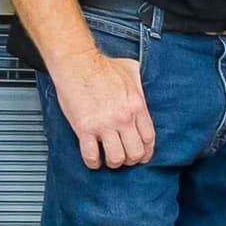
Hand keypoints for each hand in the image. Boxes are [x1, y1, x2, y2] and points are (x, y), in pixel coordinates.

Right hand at [54, 48, 154, 168]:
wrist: (77, 62)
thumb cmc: (101, 65)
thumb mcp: (131, 71)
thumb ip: (140, 86)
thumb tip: (143, 90)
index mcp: (137, 105)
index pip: (149, 138)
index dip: (146, 152)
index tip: (142, 156)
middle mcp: (123, 118)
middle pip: (135, 152)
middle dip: (130, 160)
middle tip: (124, 159)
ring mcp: (104, 124)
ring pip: (116, 158)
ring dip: (113, 163)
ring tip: (108, 159)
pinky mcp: (85, 128)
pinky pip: (91, 156)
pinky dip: (93, 162)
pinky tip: (93, 159)